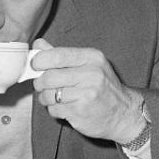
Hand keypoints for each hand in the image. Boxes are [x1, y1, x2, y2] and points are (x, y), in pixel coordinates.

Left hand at [30, 40, 145, 143]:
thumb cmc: (103, 88)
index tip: (35, 66)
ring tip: (56, 98)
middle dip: (40, 83)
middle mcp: (91, 74)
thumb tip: (38, 44)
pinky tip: (65, 108)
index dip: (39, 61)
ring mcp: (86, 94)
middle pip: (48, 77)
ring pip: (48, 95)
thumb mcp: (88, 65)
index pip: (57, 55)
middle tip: (43, 86)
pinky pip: (54, 109)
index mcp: (91, 58)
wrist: (123, 114)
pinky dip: (54, 110)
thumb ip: (61, 55)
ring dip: (46, 98)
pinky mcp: (80, 111)